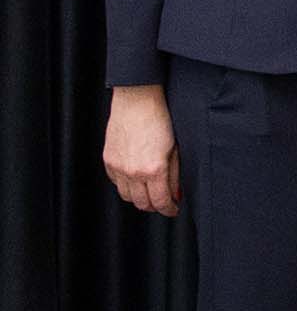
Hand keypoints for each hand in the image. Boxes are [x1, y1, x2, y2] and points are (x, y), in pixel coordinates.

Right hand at [103, 84, 179, 216]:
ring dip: (139, 198)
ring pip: (126, 196)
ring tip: (150, 192)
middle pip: (141, 203)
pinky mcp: (108, 160)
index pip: (160, 201)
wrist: (137, 101)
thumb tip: (175, 194)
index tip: (174, 209)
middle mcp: (133, 172)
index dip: (169, 209)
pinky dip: (126, 185)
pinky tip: (135, 179)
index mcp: (153, 170)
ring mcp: (117, 167)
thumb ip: (174, 175)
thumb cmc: (160, 120)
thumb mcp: (175, 149)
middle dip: (154, 206)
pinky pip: (116, 182)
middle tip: (164, 203)